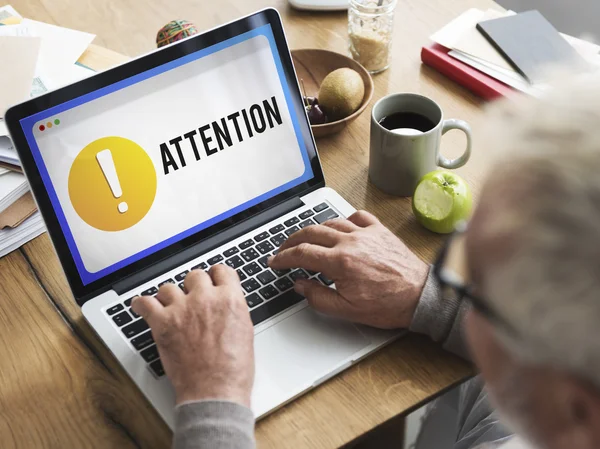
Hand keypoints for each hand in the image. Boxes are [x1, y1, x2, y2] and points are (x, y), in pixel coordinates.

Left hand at [132, 265, 254, 406]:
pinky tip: (142, 306)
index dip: (216, 276)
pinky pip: (145, 303)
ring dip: (169, 296)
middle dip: (194, 286)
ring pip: (169, 287)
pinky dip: (141, 304)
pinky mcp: (163, 323)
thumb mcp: (245, 331)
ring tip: (170, 306)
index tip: (212, 280)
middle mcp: (206, 299)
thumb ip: (233, 310)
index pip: (221, 271)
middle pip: (195, 276)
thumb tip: (225, 304)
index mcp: (230, 299)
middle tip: (192, 298)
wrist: (215, 391)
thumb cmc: (232, 369)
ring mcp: (183, 309)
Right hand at [269, 211, 428, 328]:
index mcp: (340, 262)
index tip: (274, 261)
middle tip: (283, 249)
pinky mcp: (379, 231)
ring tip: (305, 238)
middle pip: (311, 233)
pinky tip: (340, 227)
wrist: (420, 296)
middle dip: (291, 240)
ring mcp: (366, 233)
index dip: (283, 257)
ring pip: (331, 222)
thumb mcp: (346, 310)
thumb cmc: (388, 304)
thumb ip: (317, 297)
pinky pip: (357, 216)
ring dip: (314, 229)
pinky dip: (344, 219)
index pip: (301, 253)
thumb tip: (300, 285)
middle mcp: (351, 242)